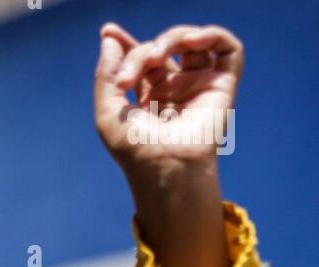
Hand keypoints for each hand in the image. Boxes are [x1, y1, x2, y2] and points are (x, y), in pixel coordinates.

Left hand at [95, 22, 243, 172]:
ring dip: (172, 37)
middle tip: (126, 79)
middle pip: (160, 48)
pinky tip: (192, 41)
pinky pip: (227, 47)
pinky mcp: (223, 85)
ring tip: (157, 55)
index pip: (143, 58)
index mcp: (150, 97)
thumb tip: (110, 37)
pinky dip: (211, 35)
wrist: (165, 168)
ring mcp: (200, 85)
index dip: (128, 43)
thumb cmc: (136, 151)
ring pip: (191, 41)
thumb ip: (106, 74)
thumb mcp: (107, 112)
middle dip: (140, 53)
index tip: (109, 31)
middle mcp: (176, 89)